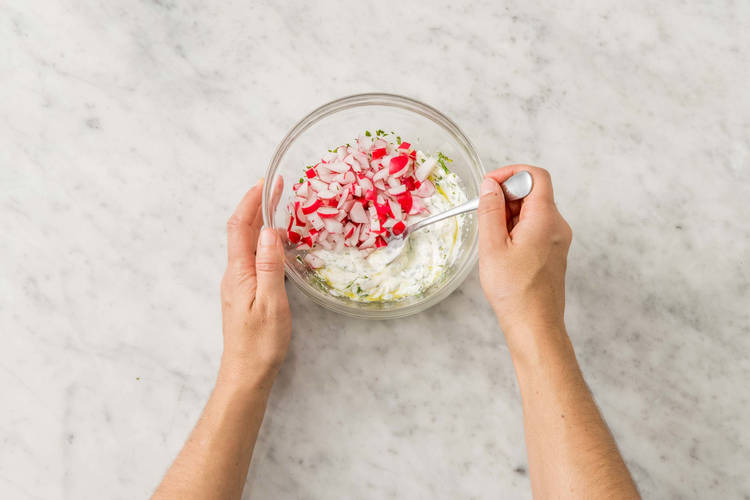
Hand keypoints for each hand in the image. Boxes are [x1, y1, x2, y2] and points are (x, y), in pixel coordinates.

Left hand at [219, 179, 290, 384]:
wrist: (246, 373)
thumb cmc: (260, 343)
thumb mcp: (271, 303)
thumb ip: (269, 266)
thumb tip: (268, 231)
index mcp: (238, 272)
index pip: (239, 226)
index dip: (252, 201)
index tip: (267, 182)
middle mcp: (234, 274)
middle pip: (242, 231)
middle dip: (258, 206)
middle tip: (278, 188)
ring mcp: (238, 283)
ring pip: (248, 244)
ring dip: (262, 223)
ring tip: (283, 211)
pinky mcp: (245, 293)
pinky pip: (253, 258)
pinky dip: (265, 243)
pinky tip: (280, 246)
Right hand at [477, 165, 571, 337]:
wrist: (535, 326)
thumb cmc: (514, 291)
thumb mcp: (493, 246)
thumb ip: (490, 210)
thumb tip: (490, 185)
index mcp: (545, 218)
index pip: (535, 176)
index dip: (511, 174)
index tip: (489, 186)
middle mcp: (558, 225)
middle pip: (533, 192)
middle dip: (506, 197)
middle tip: (484, 216)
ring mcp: (558, 240)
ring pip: (532, 211)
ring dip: (509, 215)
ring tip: (492, 240)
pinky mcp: (553, 252)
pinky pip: (535, 228)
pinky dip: (516, 230)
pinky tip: (502, 251)